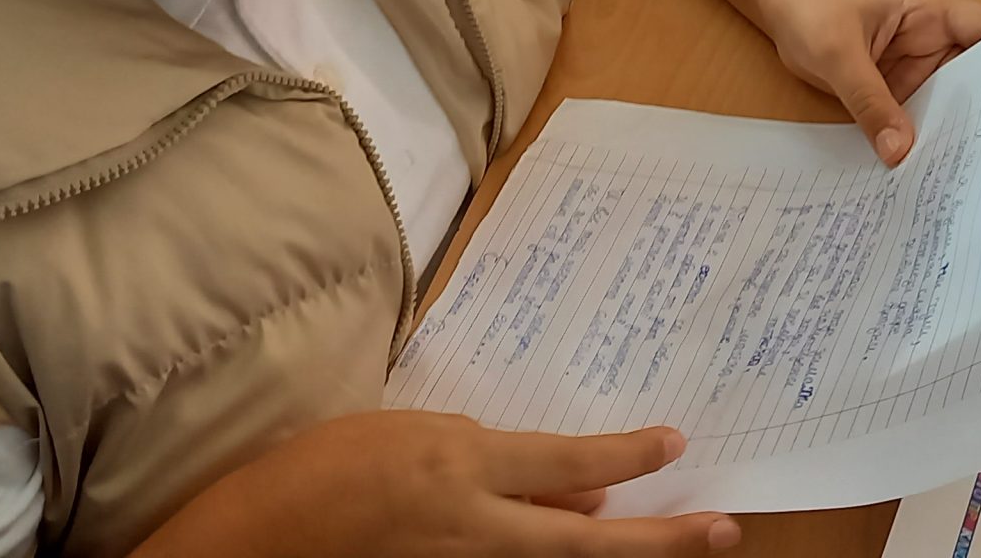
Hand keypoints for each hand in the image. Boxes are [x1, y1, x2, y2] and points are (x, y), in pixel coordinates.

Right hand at [136, 411, 736, 557]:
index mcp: (458, 464)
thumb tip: (573, 486)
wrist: (255, 540)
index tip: (675, 444)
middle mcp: (472, 525)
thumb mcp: (407, 435)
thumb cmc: (319, 471)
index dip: (629, 454)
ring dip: (619, 550)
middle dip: (665, 536)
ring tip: (679, 538)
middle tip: (725, 530)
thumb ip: (490, 457)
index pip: (568, 462)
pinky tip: (587, 541)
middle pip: (590, 539)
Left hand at [755, 0, 980, 164]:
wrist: (778, 0)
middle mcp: (935, 43)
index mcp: (934, 15)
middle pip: (978, 78)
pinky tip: (931, 175)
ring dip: (957, 133)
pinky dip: (924, 142)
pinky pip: (917, 119)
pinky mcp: (896, 91)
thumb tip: (900, 154)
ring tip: (977, 178)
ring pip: (949, 105)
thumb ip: (869, 101)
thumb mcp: (838, 52)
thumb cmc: (810, 4)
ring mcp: (917, 69)